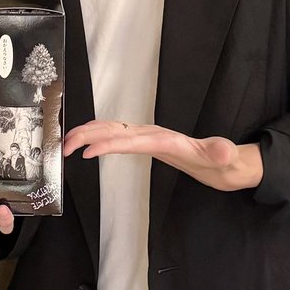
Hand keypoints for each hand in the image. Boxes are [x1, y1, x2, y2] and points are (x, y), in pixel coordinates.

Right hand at [63, 121, 262, 191]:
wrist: (222, 159)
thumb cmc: (222, 160)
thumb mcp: (225, 159)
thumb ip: (221, 154)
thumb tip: (222, 151)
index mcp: (165, 139)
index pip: (131, 139)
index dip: (109, 144)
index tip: (88, 153)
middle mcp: (151, 133)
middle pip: (114, 128)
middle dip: (87, 134)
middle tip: (64, 148)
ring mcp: (146, 135)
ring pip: (109, 128)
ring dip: (86, 133)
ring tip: (65, 145)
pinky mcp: (143, 140)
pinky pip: (114, 134)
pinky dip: (95, 135)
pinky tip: (83, 144)